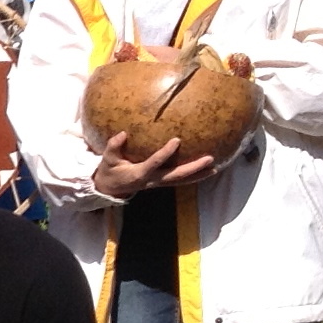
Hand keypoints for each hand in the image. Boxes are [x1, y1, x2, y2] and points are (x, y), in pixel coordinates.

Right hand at [91, 132, 214, 199]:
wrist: (109, 189)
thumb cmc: (110, 171)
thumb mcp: (107, 159)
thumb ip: (113, 146)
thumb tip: (123, 133)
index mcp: (139, 174)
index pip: (155, 163)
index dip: (166, 153)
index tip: (177, 140)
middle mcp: (152, 180)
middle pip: (177, 175)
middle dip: (194, 168)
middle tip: (210, 159)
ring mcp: (158, 183)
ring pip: (181, 180)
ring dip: (198, 175)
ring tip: (215, 168)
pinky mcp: (161, 183)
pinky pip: (179, 180)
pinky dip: (193, 177)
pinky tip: (205, 171)